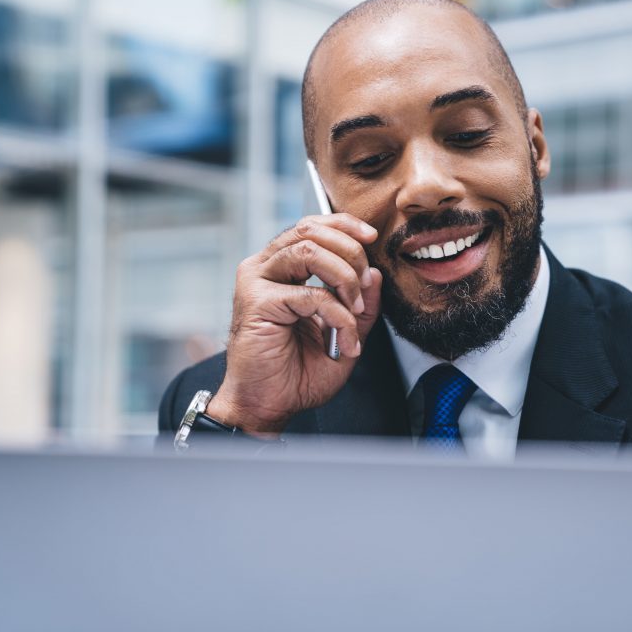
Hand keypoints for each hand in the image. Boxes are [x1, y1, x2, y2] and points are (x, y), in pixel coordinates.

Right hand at [207, 214, 382, 436]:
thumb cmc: (296, 372)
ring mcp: (257, 282)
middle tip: (365, 286)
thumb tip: (375, 273)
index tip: (371, 237)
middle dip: (350, 253)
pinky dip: (338, 315)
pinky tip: (345, 339)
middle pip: (311, 231)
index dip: (344, 225)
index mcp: (280, 268)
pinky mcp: (258, 302)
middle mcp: (264, 268)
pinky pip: (311, 294)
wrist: (270, 405)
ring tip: (355, 310)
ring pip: (309, 251)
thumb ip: (360, 304)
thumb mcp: (344, 333)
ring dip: (345, 278)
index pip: (311, 227)